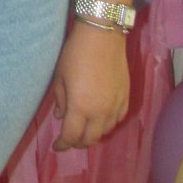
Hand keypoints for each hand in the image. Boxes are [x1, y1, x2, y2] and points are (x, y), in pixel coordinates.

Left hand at [51, 20, 129, 150]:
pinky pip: (117, 120)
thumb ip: (60, 100)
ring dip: (93, 134)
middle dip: (77, 143)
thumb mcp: (60, 76)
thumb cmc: (76, 53)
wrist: (102, 36)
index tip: (57, 146)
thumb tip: (61, 117)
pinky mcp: (126, 98)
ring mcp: (115, 106)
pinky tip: (101, 119)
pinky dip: (108, 124)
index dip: (63, 145)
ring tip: (84, 129)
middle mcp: (100, 112)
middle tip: (69, 139)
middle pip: (90, 139)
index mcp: (81, 107)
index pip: (71, 136)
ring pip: (105, 131)